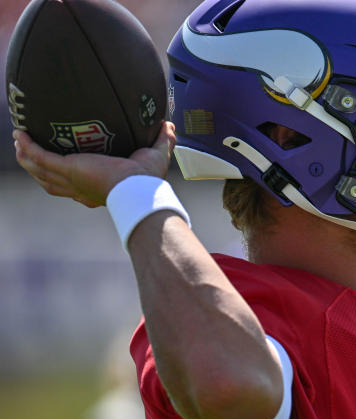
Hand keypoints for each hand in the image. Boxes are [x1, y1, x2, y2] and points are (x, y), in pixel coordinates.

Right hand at [12, 121, 175, 207]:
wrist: (139, 189)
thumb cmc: (148, 180)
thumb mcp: (155, 156)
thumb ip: (162, 140)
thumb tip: (168, 124)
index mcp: (97, 188)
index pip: (76, 186)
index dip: (66, 178)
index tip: (63, 167)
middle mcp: (81, 188)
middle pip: (50, 180)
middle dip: (37, 166)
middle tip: (28, 151)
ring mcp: (72, 179)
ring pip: (40, 170)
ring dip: (27, 157)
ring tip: (20, 143)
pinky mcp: (68, 169)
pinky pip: (41, 157)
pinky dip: (29, 147)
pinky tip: (21, 135)